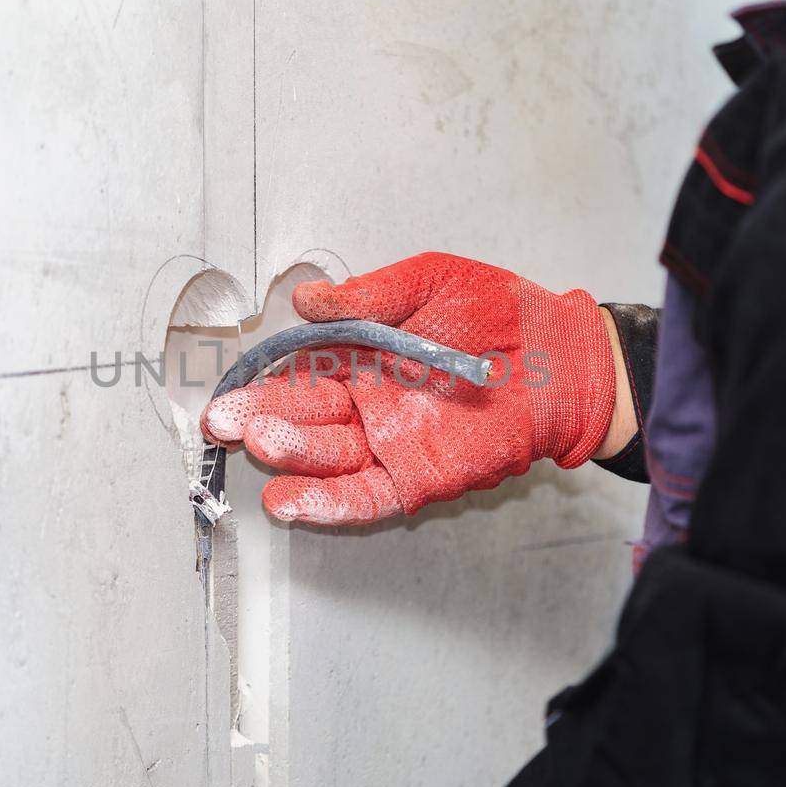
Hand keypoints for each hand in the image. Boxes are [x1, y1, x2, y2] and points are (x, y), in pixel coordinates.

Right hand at [200, 252, 618, 525]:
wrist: (562, 356)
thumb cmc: (501, 312)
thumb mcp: (427, 282)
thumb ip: (366, 296)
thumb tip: (305, 300)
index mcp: (364, 357)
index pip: (301, 372)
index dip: (264, 382)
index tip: (229, 388)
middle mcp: (369, 404)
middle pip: (304, 417)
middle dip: (261, 419)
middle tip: (223, 421)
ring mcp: (391, 443)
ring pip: (328, 457)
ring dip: (290, 457)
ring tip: (257, 445)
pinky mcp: (418, 476)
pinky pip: (364, 496)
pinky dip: (326, 504)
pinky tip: (286, 503)